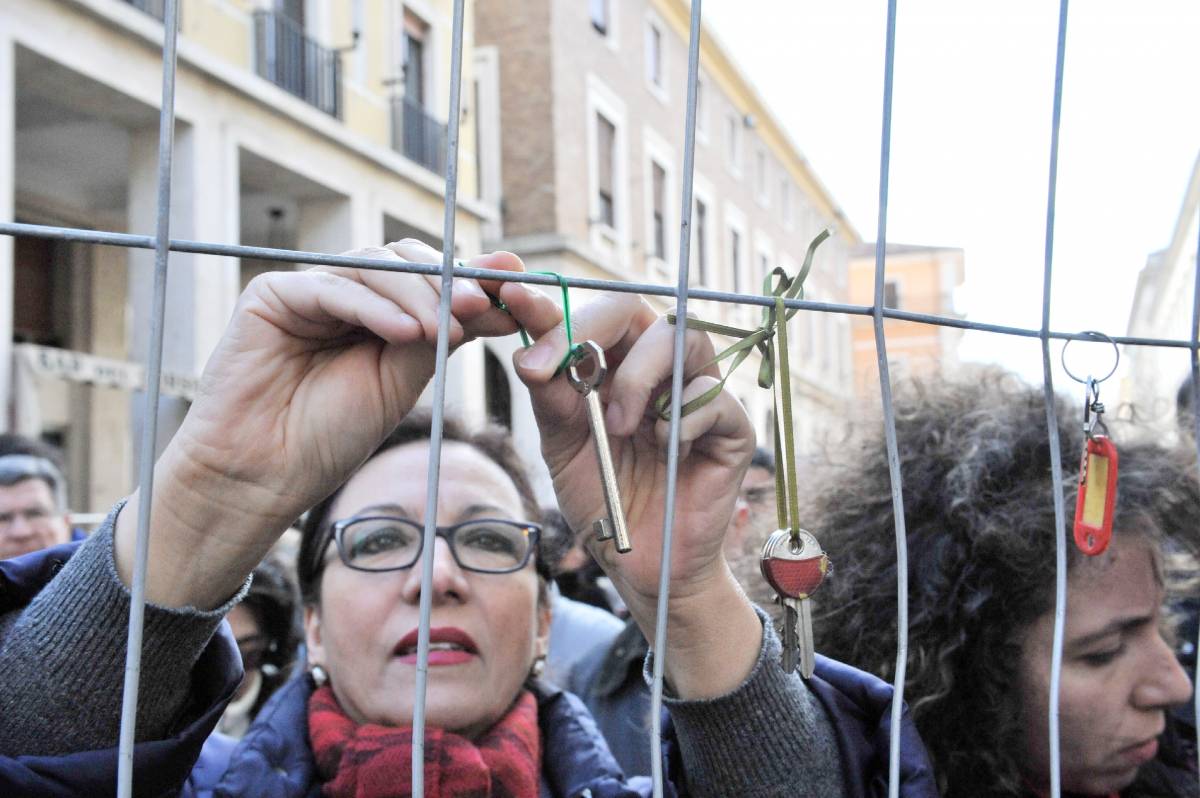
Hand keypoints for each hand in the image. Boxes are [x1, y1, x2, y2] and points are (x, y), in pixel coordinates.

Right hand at [115, 241, 559, 608]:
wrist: (265, 474)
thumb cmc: (328, 436)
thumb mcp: (402, 381)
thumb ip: (437, 336)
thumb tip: (494, 298)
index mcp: (377, 311)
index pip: (429, 277)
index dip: (472, 278)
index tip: (518, 286)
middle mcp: (344, 292)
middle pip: (403, 259)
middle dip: (448, 280)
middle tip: (483, 305)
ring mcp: (308, 289)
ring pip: (373, 264)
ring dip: (417, 293)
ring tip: (445, 329)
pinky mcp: (272, 294)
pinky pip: (332, 285)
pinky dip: (373, 306)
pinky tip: (405, 333)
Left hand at [508, 292, 760, 697]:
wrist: (638, 562)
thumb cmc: (602, 497)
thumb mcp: (562, 445)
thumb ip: (551, 398)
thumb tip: (531, 354)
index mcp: (617, 361)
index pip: (591, 313)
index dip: (553, 302)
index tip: (512, 299)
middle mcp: (660, 366)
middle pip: (637, 307)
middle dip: (589, 328)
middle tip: (554, 370)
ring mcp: (700, 391)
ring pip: (683, 335)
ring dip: (638, 376)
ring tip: (617, 426)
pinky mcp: (733, 427)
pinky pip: (713, 395)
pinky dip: (681, 420)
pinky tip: (664, 452)